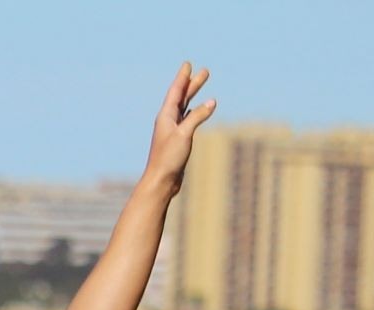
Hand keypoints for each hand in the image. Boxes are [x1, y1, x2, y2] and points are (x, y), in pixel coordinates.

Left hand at [143, 63, 214, 197]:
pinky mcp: (178, 140)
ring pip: (184, 107)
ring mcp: (172, 130)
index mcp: (165, 116)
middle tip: (205, 72)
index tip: (188, 64)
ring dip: (193, 95)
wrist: (161, 180)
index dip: (182, 78)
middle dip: (192, 84)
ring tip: (201, 84)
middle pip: (181, 97)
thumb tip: (212, 102)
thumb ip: (197, 116)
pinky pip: (187, 119)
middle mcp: (168, 121)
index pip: (176, 92)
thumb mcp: (184, 134)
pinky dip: (194, 112)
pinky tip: (198, 110)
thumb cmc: (169, 158)